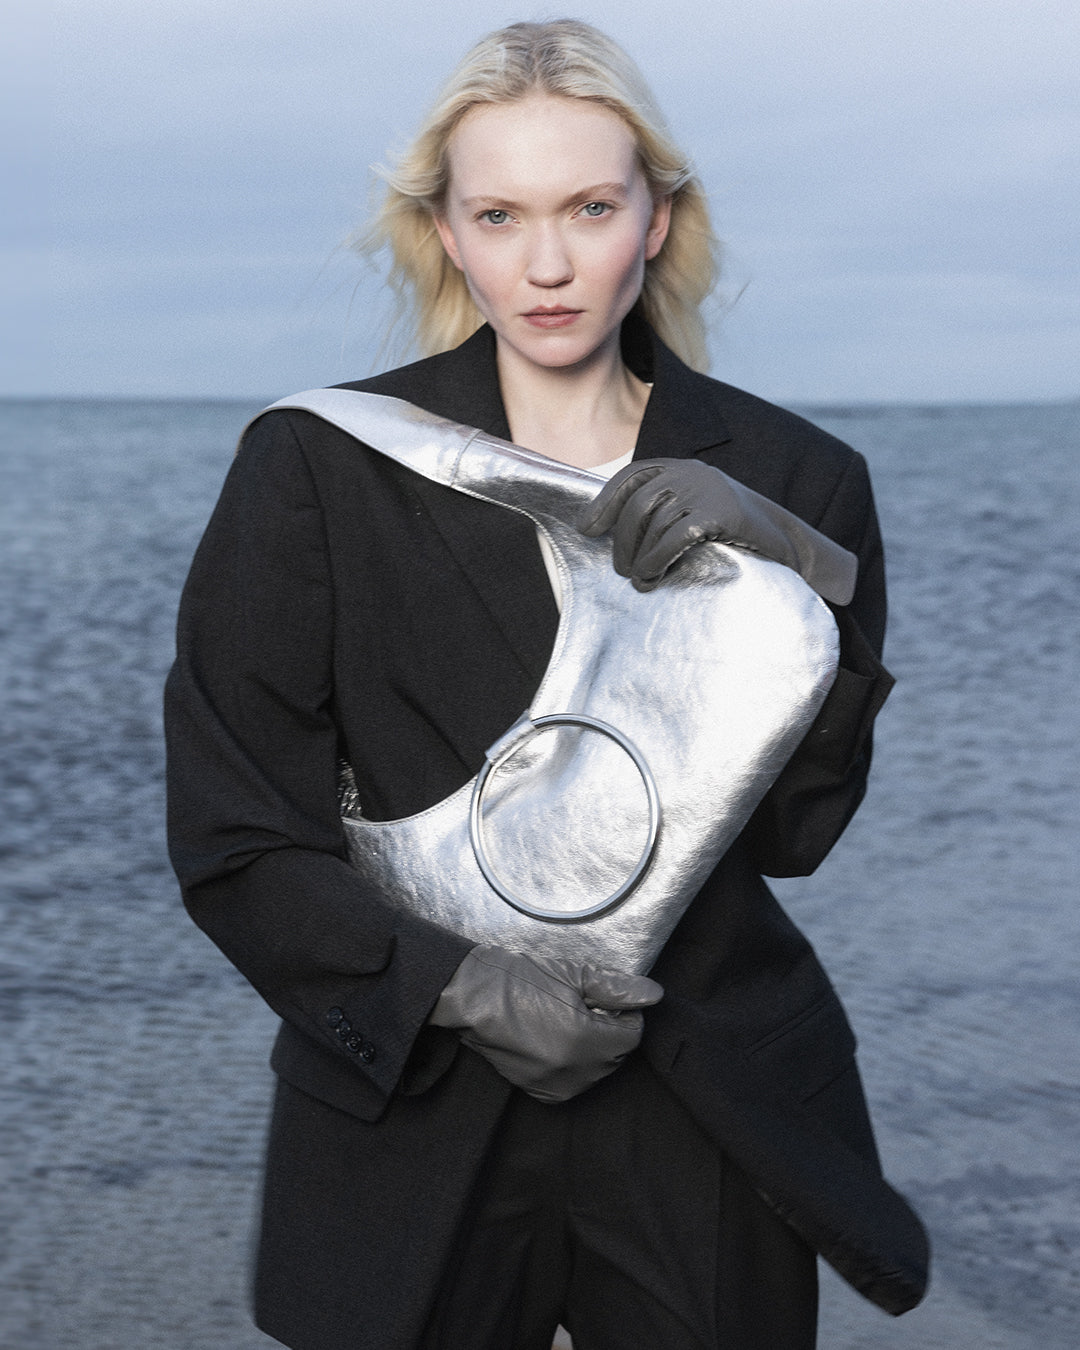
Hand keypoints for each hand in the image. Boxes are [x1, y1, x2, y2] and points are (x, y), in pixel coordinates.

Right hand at [429, 945, 662, 1102]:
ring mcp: (556, 1085)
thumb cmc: (520, 979)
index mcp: (586, 1040)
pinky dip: (573, 1064)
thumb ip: (617, 987)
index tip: (603, 996)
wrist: (472, 997)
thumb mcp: (573, 974)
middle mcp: (575, 1071)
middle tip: (582, 1004)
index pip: (632, 1034)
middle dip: (609, 1030)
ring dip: (592, 1047)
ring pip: (597, 1069)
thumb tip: (654, 995)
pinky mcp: (540, 1091)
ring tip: (565, 1020)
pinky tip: (553, 1039)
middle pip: (617, 1054)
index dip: (623, 1011)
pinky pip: (574, 1081)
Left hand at [579, 458, 856, 603]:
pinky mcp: (722, 511)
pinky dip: (657, 559)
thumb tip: (607, 534)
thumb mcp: (697, 516)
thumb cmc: (737, 539)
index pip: (634, 476)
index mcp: (685, 469)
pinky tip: (653, 577)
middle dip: (623, 540)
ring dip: (639, 557)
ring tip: (640, 580)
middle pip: (639, 504)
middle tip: (623, 570)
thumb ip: (664, 515)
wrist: (793, 548)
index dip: (606, 502)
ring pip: (653, 523)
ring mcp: (709, 489)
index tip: (587, 528)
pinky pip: (674, 537)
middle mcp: (694, 473)